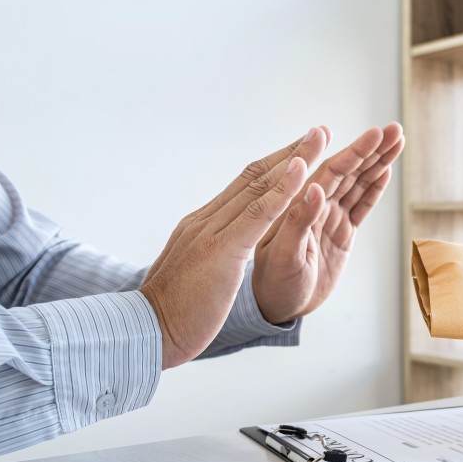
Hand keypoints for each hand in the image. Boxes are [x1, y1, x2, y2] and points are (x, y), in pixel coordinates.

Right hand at [141, 130, 326, 368]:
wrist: (143, 331)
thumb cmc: (170, 313)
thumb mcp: (192, 275)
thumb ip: (205, 257)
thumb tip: (215, 256)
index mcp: (200, 226)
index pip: (243, 189)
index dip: (273, 168)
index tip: (298, 152)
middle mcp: (206, 221)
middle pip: (253, 177)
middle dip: (290, 152)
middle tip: (318, 131)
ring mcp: (213, 232)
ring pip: (259, 186)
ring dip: (294, 159)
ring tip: (319, 136)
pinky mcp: (223, 250)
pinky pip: (259, 214)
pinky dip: (282, 190)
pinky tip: (303, 171)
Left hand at [251, 122, 404, 323]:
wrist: (275, 306)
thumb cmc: (271, 283)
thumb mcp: (283, 256)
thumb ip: (297, 222)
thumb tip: (315, 189)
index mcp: (299, 205)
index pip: (329, 172)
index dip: (351, 152)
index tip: (371, 134)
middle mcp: (315, 206)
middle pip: (348, 170)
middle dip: (371, 149)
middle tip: (393, 129)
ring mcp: (329, 218)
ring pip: (358, 183)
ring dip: (377, 162)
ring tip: (397, 140)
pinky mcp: (340, 234)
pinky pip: (360, 206)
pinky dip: (374, 188)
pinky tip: (385, 170)